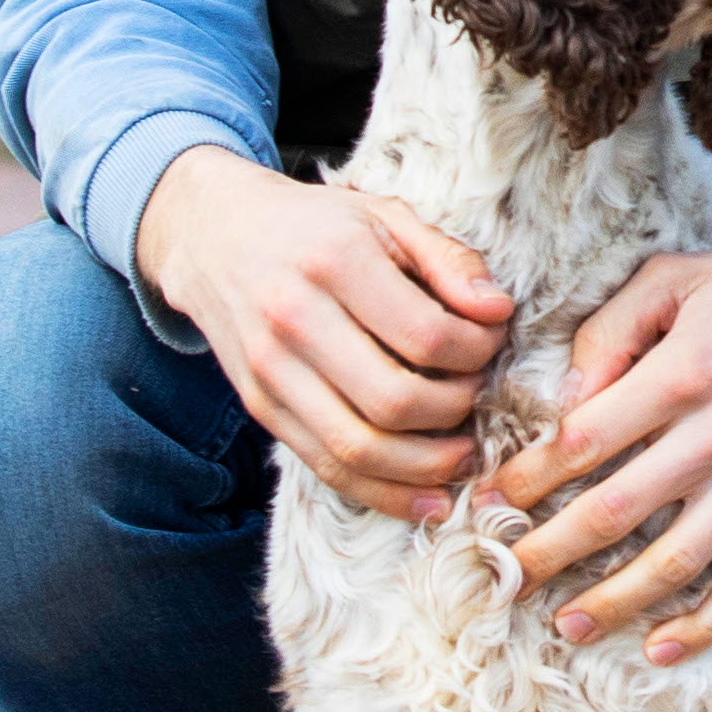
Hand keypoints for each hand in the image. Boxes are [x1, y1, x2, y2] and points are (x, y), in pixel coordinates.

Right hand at [136, 146, 517, 520]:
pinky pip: (326, 468)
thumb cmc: (316, 225)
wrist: (215, 236)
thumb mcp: (386, 216)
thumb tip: (496, 312)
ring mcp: (271, 371)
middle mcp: (294, 319)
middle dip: (457, 409)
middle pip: (395, 401)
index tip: (491, 342)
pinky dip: (384, 493)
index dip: (477, 351)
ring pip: (359, 449)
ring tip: (464, 452)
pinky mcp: (261, 407)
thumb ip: (449, 259)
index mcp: (335, 262)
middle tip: (478, 393)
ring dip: (427, 465)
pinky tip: (427, 496)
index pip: (426, 335)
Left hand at [492, 201, 711, 662]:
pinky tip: (661, 650)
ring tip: (568, 627)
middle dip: (548, 552)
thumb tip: (567, 396)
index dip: (527, 477)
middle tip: (504, 578)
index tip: (491, 500)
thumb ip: (612, 328)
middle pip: (614, 511)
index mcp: (681, 372)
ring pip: (676, 561)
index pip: (582, 441)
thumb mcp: (678, 278)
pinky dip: (705, 624)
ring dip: (615, 602)